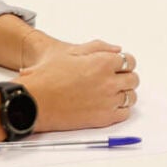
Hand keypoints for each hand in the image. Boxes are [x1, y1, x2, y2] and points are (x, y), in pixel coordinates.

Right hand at [14, 39, 137, 132]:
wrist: (33, 101)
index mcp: (102, 62)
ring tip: (111, 93)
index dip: (123, 63)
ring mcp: (108, 101)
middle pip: (133, 79)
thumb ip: (98, 48)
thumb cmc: (46, 76)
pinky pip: (124, 113)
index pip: (129, 61)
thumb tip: (117, 49)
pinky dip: (120, 109)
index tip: (118, 66)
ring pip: (131, 96)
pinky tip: (109, 105)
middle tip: (114, 79)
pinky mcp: (103, 118)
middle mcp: (109, 82)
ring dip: (124, 93)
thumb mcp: (71, 52)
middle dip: (125, 77)